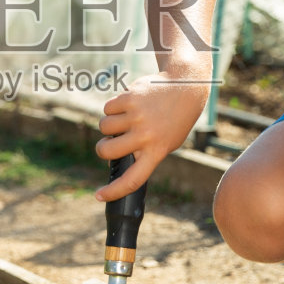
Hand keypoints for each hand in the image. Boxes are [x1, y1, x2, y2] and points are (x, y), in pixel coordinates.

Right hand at [93, 72, 209, 200]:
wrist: (185, 87)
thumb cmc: (174, 120)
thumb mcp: (166, 143)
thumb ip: (143, 154)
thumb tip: (114, 162)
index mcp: (156, 152)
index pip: (132, 179)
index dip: (113, 191)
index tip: (99, 196)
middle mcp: (145, 136)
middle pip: (106, 151)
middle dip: (102, 148)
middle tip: (109, 143)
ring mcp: (137, 116)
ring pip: (104, 127)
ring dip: (109, 124)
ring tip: (127, 118)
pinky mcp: (130, 98)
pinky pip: (108, 108)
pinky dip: (114, 107)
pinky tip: (130, 104)